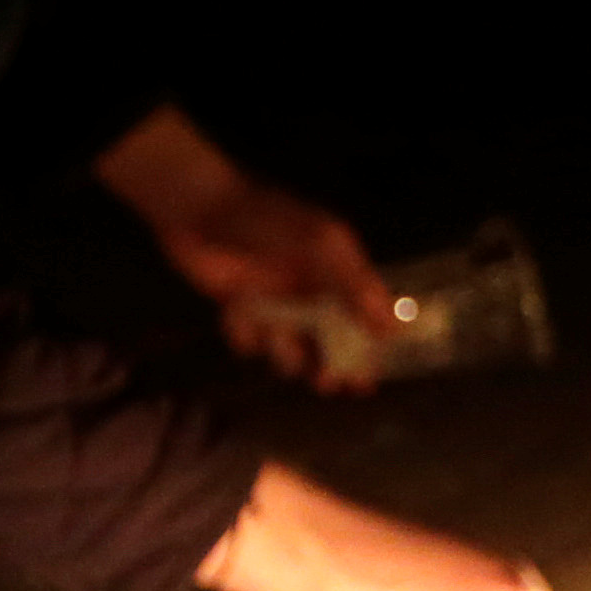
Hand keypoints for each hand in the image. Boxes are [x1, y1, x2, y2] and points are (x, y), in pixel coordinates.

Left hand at [90, 105, 396, 388]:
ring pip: (288, 346)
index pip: (363, 317)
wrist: (197, 208)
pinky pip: (249, 339)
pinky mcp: (240, 307)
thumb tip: (392, 328)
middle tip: (326, 383)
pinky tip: (235, 311)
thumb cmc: (265, 220)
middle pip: (328, 342)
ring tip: (275, 338)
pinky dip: (243, 333)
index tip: (368, 381)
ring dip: (283, 351)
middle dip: (328, 365)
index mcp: (336, 270)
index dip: (367, 350)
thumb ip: (355, 287)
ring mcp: (274, 299)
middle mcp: (309, 288)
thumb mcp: (320, 246)